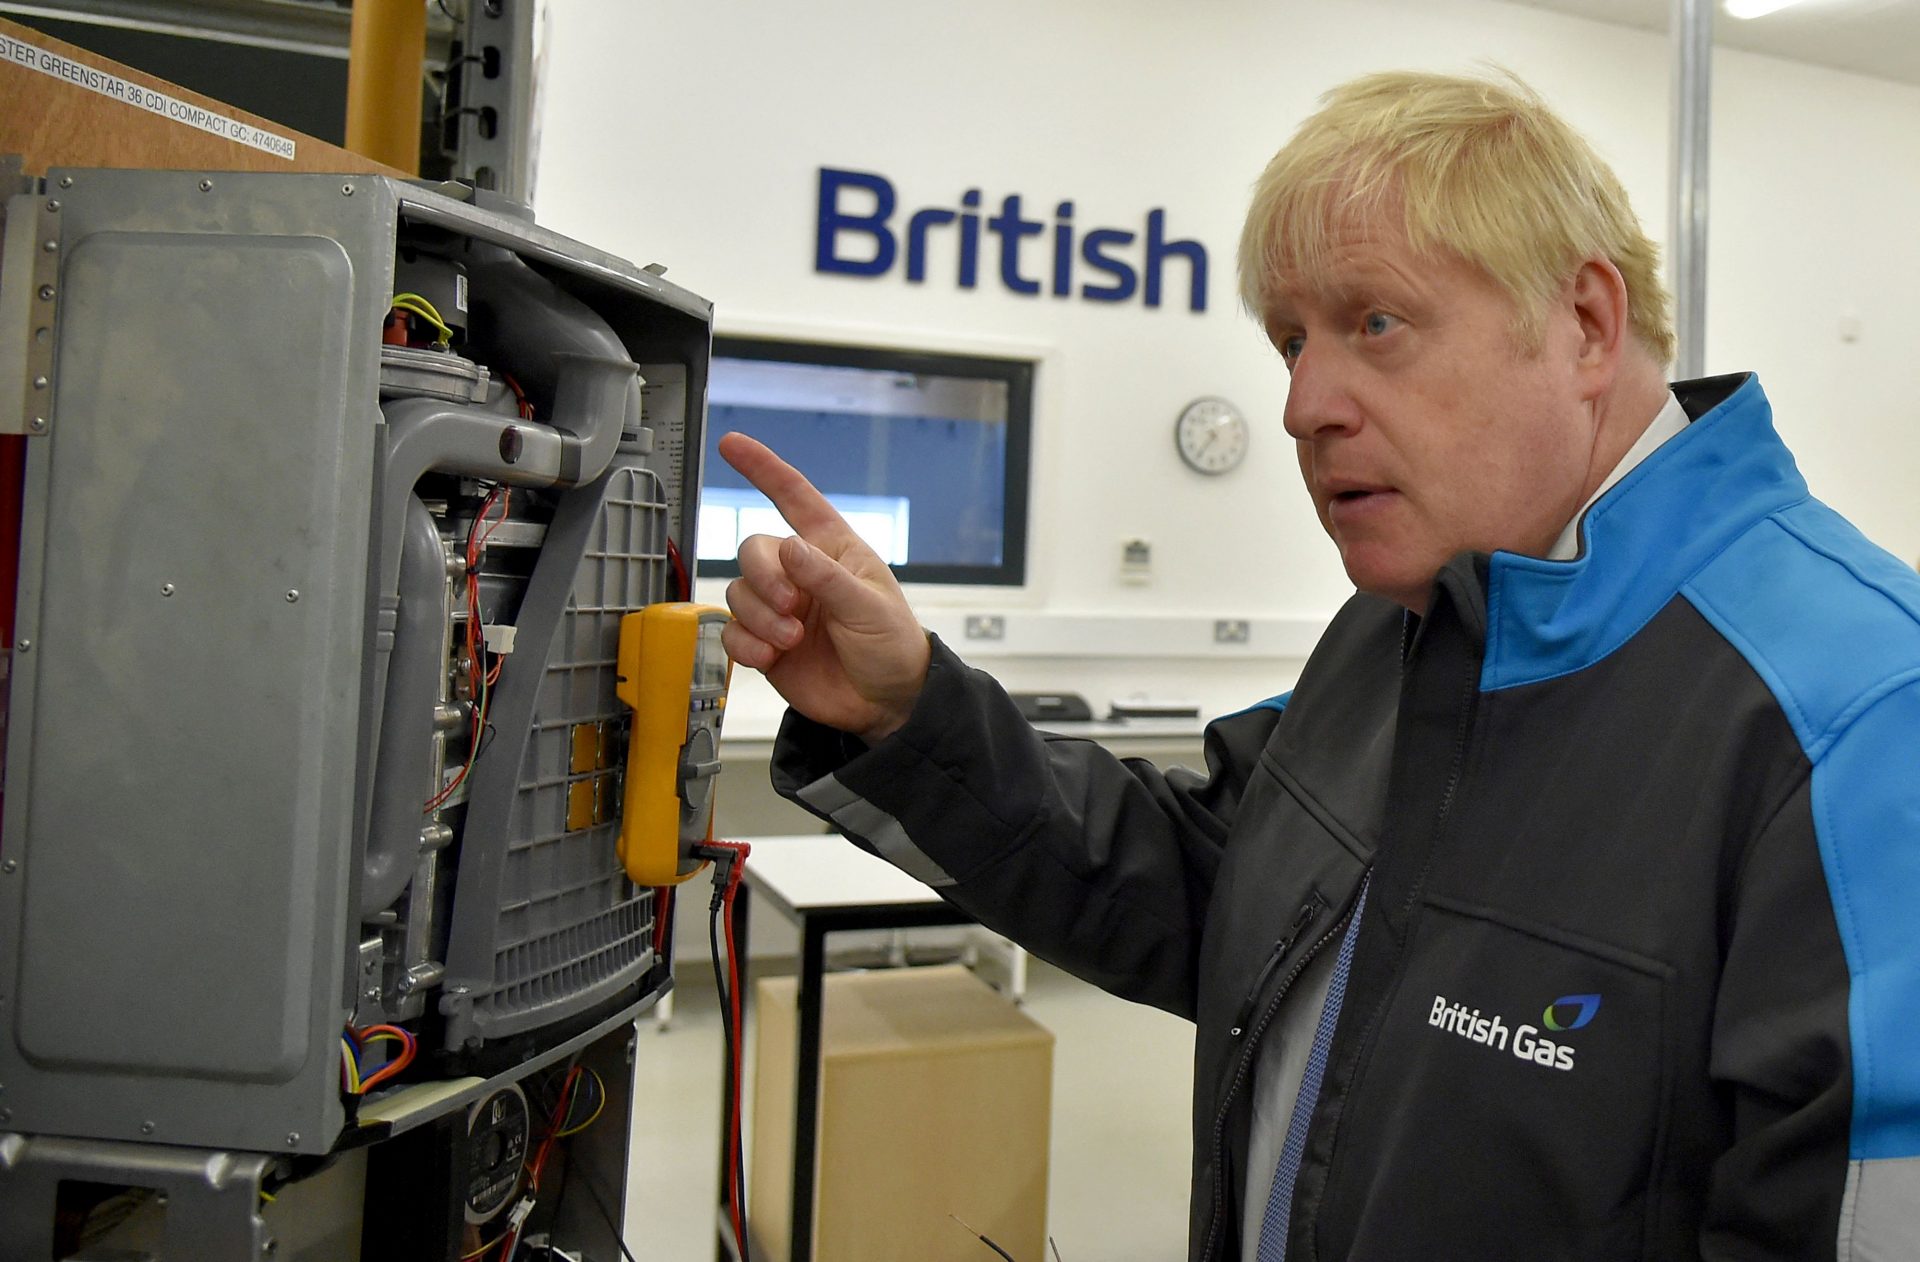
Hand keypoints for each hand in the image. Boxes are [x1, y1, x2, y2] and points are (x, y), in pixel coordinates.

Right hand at [716, 432, 929, 743]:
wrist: (886, 703)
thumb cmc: (892, 645)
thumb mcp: (869, 607)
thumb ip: (826, 578)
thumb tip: (788, 549)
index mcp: (832, 549)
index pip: (794, 497)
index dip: (763, 468)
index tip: (733, 444)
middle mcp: (801, 573)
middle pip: (753, 551)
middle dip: (764, 577)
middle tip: (791, 606)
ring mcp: (781, 608)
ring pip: (739, 593)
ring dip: (759, 617)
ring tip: (791, 640)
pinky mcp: (765, 642)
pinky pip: (732, 632)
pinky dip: (745, 644)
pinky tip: (770, 657)